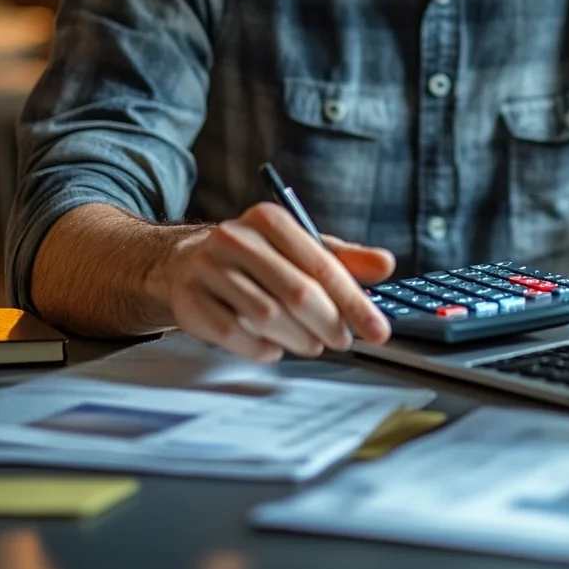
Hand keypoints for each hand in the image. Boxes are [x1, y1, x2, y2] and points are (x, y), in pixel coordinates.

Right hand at [162, 203, 394, 362]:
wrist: (181, 262)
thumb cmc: (253, 257)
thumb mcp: (297, 247)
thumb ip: (342, 258)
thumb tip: (386, 264)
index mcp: (269, 220)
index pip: (321, 265)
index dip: (354, 302)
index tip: (377, 330)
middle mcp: (236, 238)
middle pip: (297, 292)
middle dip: (329, 324)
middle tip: (342, 340)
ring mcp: (209, 269)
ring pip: (267, 317)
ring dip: (298, 339)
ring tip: (311, 344)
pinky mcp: (190, 300)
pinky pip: (234, 335)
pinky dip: (261, 349)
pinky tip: (274, 347)